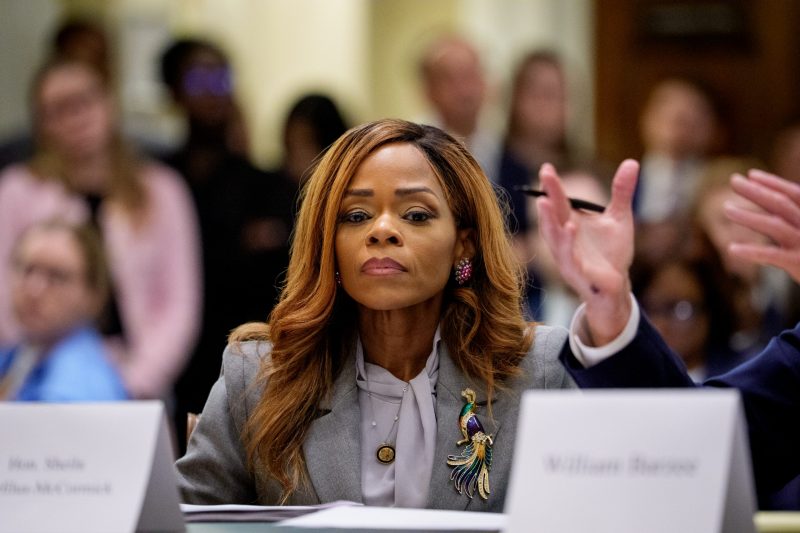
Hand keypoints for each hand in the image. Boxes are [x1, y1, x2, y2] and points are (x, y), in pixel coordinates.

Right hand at [536, 159, 638, 344]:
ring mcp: (566, 256)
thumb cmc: (612, 252)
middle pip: (552, 216)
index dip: (552, 185)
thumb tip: (632, 162)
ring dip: (548, 220)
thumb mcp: (619, 217)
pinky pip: (569, 257)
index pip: (559, 202)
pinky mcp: (576, 272)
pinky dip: (568, 243)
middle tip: (544, 176)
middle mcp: (563, 239)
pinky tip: (570, 228)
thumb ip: (621, 191)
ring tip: (545, 201)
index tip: (547, 167)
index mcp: (569, 224)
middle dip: (547, 197)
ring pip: (553, 237)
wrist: (616, 285)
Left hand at [726, 169, 799, 283]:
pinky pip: (772, 255)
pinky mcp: (798, 263)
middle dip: (756, 191)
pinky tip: (731, 249)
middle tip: (733, 180)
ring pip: (774, 226)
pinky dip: (751, 251)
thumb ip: (793, 218)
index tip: (751, 174)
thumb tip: (773, 201)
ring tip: (725, 208)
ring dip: (748, 216)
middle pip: (781, 205)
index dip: (773, 183)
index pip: (794, 194)